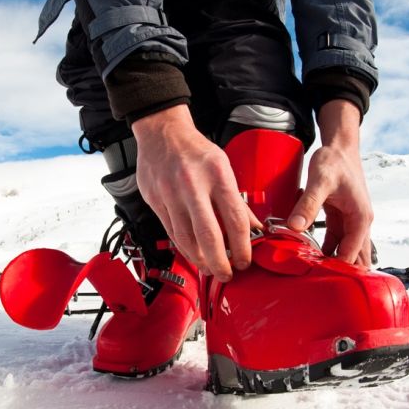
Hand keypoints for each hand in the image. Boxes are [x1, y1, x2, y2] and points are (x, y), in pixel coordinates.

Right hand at [131, 104, 260, 280]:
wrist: (162, 134)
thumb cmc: (195, 150)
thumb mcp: (223, 167)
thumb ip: (236, 200)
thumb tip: (253, 229)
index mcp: (216, 174)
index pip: (235, 219)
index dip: (242, 246)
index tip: (245, 260)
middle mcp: (192, 185)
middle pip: (209, 235)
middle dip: (220, 262)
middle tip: (227, 274)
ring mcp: (170, 194)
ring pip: (186, 239)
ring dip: (200, 260)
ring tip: (210, 269)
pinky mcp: (155, 201)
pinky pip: (172, 233)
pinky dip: (184, 249)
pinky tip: (194, 256)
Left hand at [288, 100, 373, 266]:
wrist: (340, 146)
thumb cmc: (334, 162)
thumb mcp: (319, 182)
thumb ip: (308, 205)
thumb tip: (294, 227)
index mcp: (361, 219)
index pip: (351, 254)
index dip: (336, 269)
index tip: (317, 280)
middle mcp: (360, 224)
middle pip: (354, 258)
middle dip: (339, 273)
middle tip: (316, 287)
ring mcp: (351, 222)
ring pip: (345, 251)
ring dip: (331, 263)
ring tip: (310, 278)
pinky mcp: (340, 219)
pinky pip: (335, 242)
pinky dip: (324, 251)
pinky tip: (309, 259)